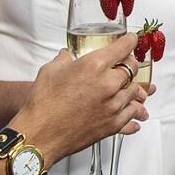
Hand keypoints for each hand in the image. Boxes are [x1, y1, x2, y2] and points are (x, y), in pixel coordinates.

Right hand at [12, 35, 146, 165]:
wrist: (39, 134)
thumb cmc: (42, 104)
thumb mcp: (50, 71)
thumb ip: (63, 59)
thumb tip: (66, 55)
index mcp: (95, 65)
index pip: (124, 47)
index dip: (130, 41)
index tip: (132, 40)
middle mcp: (109, 84)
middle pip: (133, 68)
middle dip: (130, 64)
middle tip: (126, 65)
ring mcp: (113, 105)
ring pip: (136, 92)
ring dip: (134, 89)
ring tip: (135, 90)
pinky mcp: (113, 125)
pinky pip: (132, 116)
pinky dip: (134, 114)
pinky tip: (135, 116)